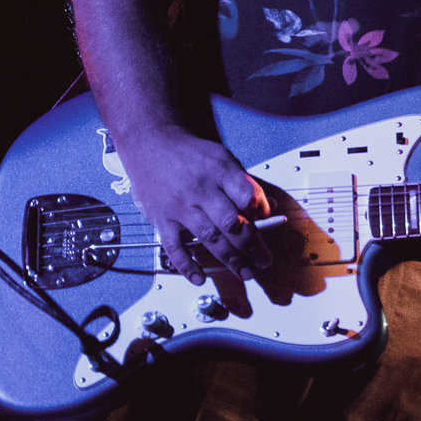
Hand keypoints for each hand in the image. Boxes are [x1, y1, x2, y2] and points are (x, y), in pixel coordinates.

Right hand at [113, 124, 271, 284]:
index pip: (247, 196)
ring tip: (245, 272)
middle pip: (231, 222)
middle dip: (252, 246)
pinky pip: (174, 246)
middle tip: (264, 261)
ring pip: (209, 237)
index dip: (262, 211)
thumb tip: (271, 205)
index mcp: (219, 171)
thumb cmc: (189, 152)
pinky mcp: (161, 219)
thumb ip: (245, 183)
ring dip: (230, 258)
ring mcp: (180, 206)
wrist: (149, 143)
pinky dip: (187, 265)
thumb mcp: (222, 157)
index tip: (271, 221)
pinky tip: (200, 277)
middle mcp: (200, 190)